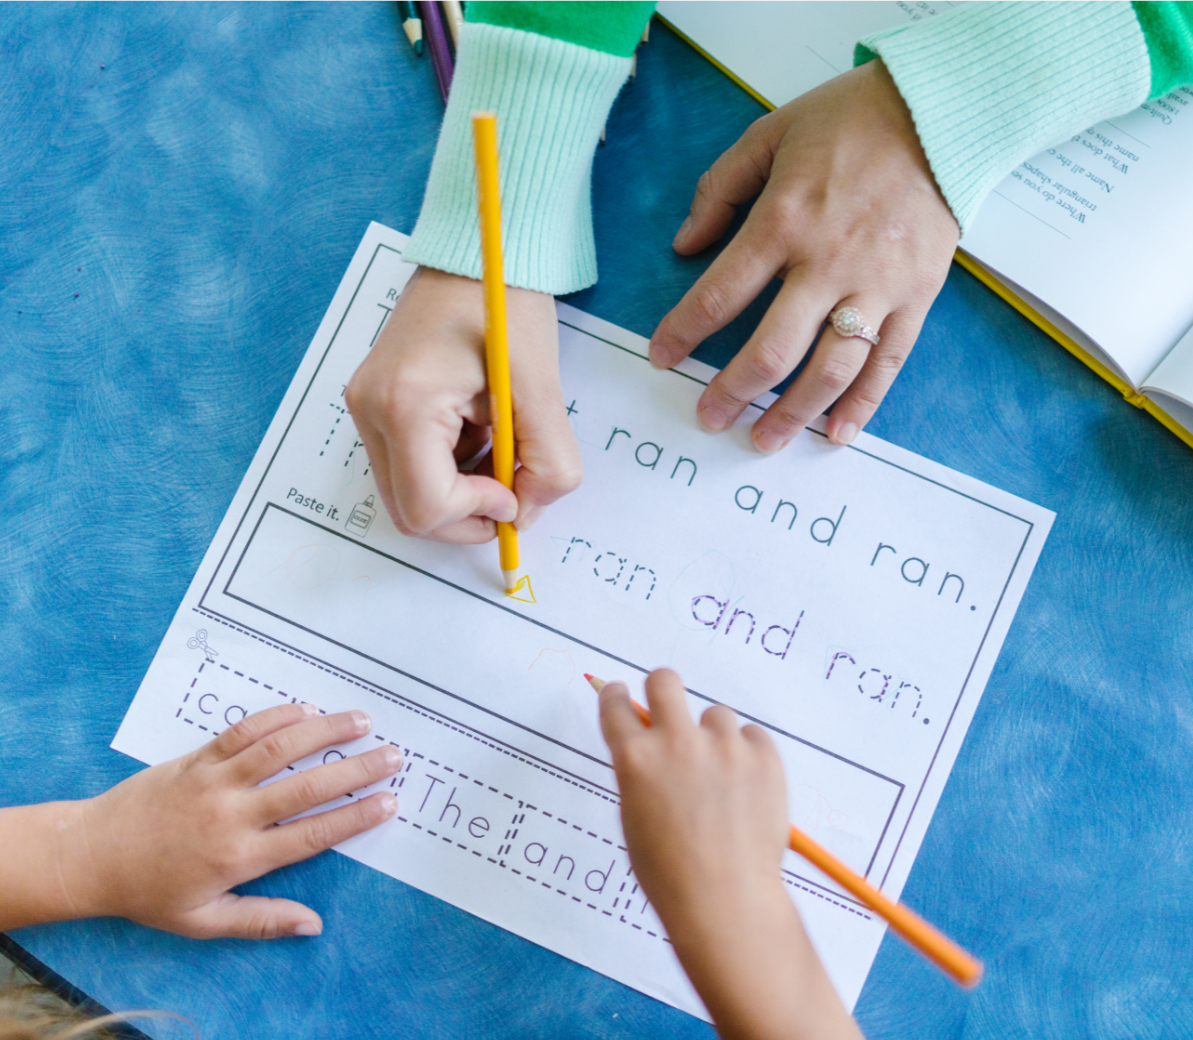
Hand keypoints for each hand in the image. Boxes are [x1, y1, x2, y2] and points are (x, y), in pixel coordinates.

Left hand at [22, 703, 402, 938]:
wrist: (89, 855)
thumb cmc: (149, 893)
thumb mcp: (204, 921)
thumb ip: (261, 920)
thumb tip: (314, 925)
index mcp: (240, 857)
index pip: (312, 834)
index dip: (355, 817)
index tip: (388, 802)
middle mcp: (232, 814)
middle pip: (306, 786)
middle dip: (356, 769)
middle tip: (392, 755)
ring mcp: (215, 780)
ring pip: (279, 748)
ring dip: (324, 731)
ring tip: (361, 720)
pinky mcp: (197, 757)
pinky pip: (243, 731)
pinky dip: (277, 717)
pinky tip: (306, 709)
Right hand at [345, 267, 582, 541]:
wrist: (475, 251)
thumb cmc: (505, 302)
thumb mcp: (541, 388)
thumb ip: (547, 461)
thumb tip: (528, 513)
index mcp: (405, 404)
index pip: (427, 506)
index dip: (478, 514)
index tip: (515, 491)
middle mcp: (371, 409)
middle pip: (410, 512)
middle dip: (467, 514)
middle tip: (513, 488)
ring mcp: (367, 406)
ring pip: (409, 493)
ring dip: (460, 490)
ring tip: (497, 441)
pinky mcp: (376, 403)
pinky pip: (409, 464)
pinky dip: (449, 467)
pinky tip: (478, 429)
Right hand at [600, 670, 860, 1039]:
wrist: (725, 901)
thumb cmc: (672, 872)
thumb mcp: (634, 818)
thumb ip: (639, 773)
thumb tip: (647, 746)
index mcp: (635, 759)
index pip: (615, 704)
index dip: (616, 696)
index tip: (620, 693)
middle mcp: (676, 743)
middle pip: (664, 681)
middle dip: (662, 688)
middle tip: (667, 706)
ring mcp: (722, 747)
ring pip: (716, 716)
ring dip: (713, 738)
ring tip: (719, 782)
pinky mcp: (762, 756)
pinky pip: (752, 737)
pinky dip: (748, 755)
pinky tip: (744, 790)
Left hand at [650, 59, 958, 451]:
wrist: (941, 112)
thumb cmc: (850, 121)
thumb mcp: (768, 134)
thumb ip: (718, 189)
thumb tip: (683, 245)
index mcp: (783, 222)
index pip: (720, 295)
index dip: (683, 332)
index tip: (661, 356)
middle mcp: (828, 263)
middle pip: (772, 350)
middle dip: (733, 391)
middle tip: (709, 417)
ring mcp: (877, 286)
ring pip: (829, 370)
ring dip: (792, 413)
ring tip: (762, 440)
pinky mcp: (916, 297)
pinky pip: (887, 364)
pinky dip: (862, 406)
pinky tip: (835, 435)